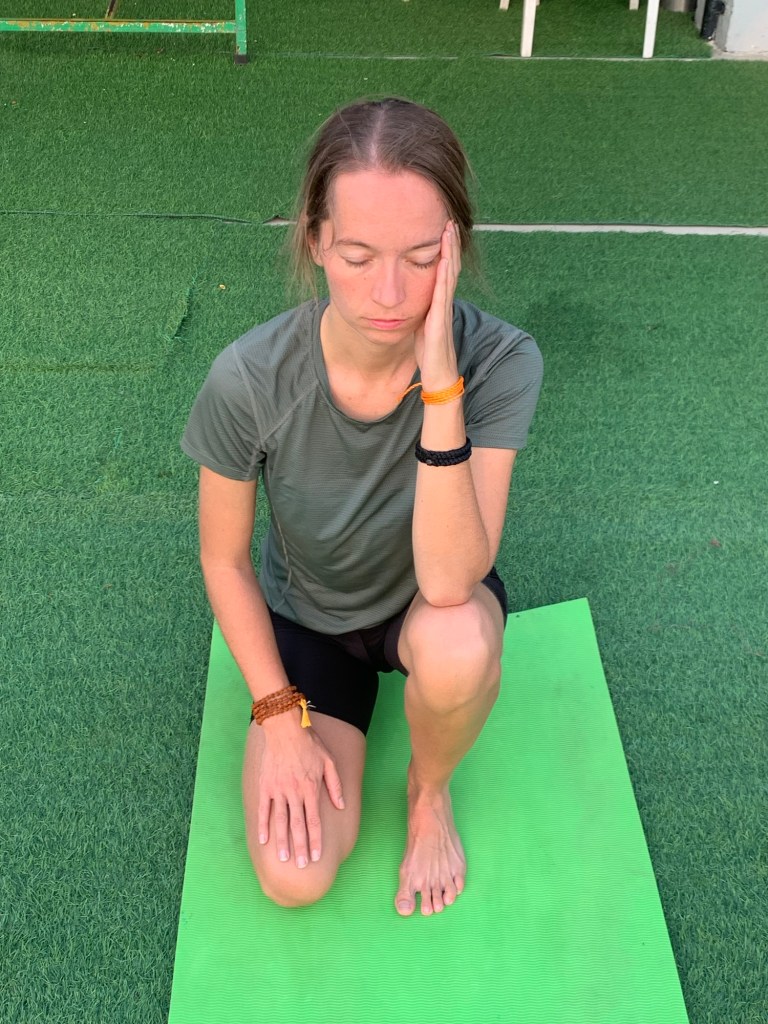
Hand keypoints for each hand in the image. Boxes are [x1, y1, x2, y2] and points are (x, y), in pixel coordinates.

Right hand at [257, 724, 344, 867]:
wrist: (285, 728)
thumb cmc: (310, 743)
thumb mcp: (329, 761)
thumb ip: (335, 785)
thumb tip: (342, 805)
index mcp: (311, 788)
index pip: (315, 820)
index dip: (316, 840)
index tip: (318, 856)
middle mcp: (295, 792)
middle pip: (298, 825)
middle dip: (301, 847)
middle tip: (302, 866)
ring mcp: (278, 790)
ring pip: (281, 821)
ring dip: (282, 841)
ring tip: (283, 859)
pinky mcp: (265, 786)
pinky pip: (264, 810)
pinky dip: (263, 825)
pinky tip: (263, 841)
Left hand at [414, 220, 461, 389]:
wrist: (438, 376)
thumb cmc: (429, 353)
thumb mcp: (420, 325)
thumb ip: (419, 310)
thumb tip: (408, 299)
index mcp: (438, 302)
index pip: (443, 270)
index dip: (444, 250)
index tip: (442, 228)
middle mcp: (444, 302)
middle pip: (450, 266)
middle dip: (450, 243)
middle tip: (449, 219)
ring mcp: (443, 309)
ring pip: (449, 274)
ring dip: (450, 251)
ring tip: (449, 229)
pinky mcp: (440, 319)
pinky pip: (443, 292)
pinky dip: (444, 273)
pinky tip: (444, 258)